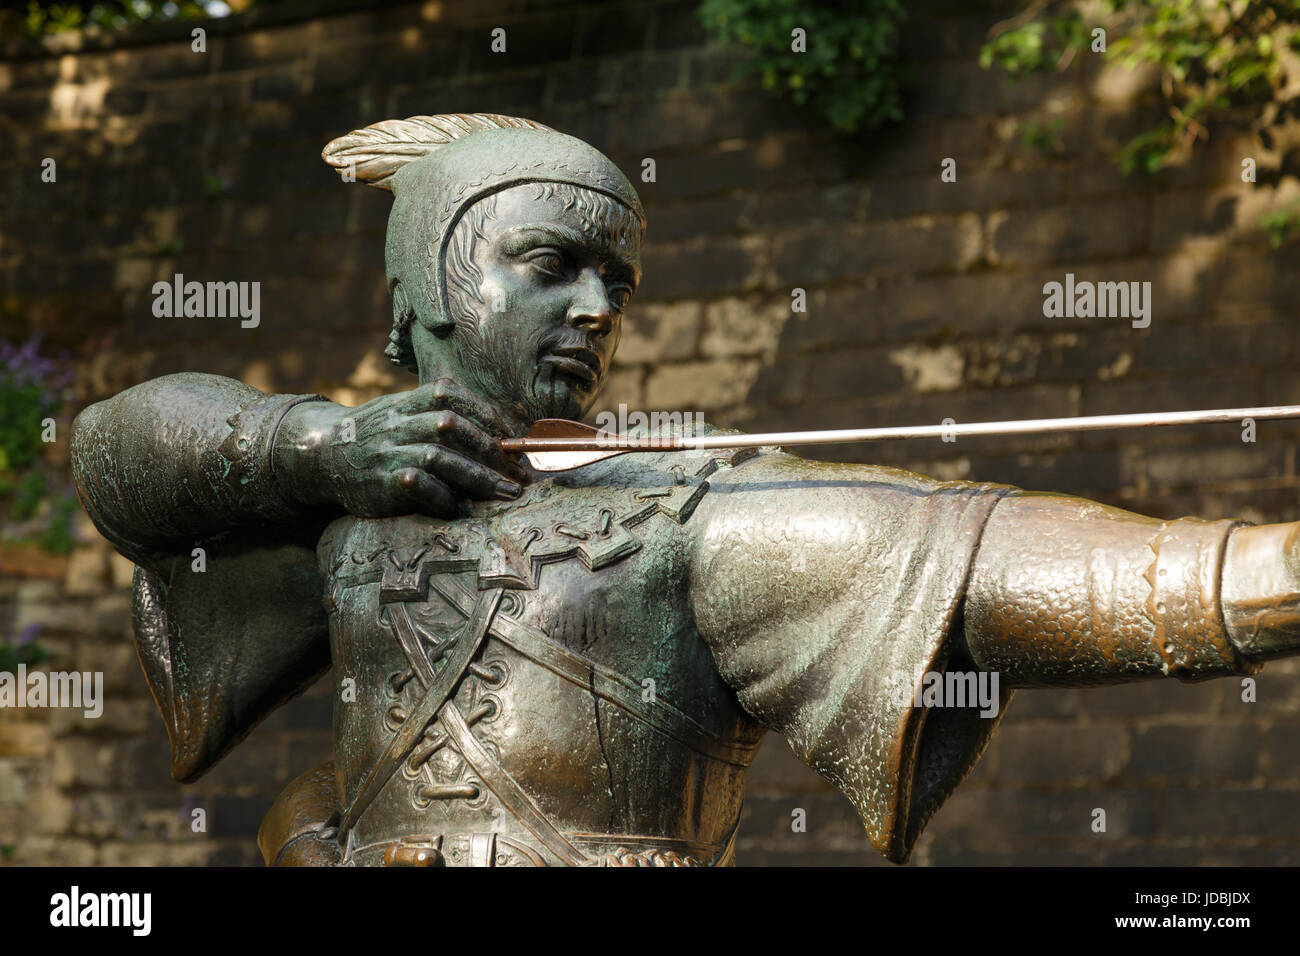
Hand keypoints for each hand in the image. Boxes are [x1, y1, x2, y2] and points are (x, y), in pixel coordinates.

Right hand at [274, 379, 525, 518]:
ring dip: (479, 476)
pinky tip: (463, 509)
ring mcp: (388, 451)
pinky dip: (445, 497)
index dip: (485, 413)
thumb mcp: (400, 413)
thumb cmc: (376, 437)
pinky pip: (418, 485)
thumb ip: (438, 414)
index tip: (511, 436)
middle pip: (451, 426)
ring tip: (506, 493)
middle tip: (519, 473)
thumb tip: (497, 432)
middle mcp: (397, 422)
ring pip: (439, 456)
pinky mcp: (381, 482)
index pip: (450, 395)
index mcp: (406, 402)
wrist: (320, 455)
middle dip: (492, 450)